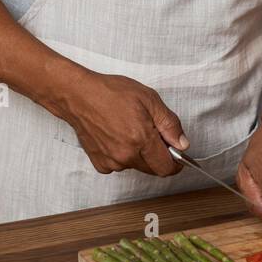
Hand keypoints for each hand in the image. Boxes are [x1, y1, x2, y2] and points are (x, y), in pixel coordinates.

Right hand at [52, 69, 188, 176]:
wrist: (78, 96)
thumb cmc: (111, 93)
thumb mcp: (149, 99)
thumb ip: (170, 124)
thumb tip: (182, 144)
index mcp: (140, 139)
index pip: (166, 167)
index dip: (176, 162)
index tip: (177, 154)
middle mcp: (125, 156)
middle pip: (153, 169)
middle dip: (158, 155)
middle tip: (152, 133)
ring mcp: (111, 162)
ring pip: (137, 166)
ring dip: (140, 154)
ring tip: (131, 130)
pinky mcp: (100, 164)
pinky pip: (121, 165)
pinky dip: (124, 155)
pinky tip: (117, 136)